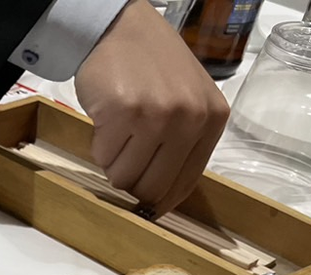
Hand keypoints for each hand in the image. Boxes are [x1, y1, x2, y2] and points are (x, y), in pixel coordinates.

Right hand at [75, 0, 229, 214]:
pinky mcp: (125, 114)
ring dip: (112, 162)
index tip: (143, 208)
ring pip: (124, 178)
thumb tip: (160, 198)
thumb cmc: (149, 67)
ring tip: (117, 132)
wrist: (120, 29)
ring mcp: (158, 117)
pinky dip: (98, 145)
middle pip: (153, 188)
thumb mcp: (185, 101)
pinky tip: (106, 120)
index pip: (184, 184)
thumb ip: (183, 142)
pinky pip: (103, 158)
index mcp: (212, 121)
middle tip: (123, 159)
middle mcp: (191, 120)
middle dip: (132, 181)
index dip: (159, 201)